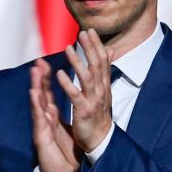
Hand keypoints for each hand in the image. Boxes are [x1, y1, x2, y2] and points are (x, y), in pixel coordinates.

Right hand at [31, 59, 77, 171]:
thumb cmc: (64, 154)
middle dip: (40, 78)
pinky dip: (36, 105)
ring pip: (38, 103)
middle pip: (42, 94)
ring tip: (34, 71)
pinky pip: (38, 118)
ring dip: (35, 86)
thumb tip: (74, 104)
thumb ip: (68, 116)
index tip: (47, 62)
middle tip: (39, 61)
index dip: (48, 78)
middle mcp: (45, 119)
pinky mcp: (41, 136)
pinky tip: (33, 94)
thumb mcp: (69, 130)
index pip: (50, 94)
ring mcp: (42, 126)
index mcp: (52, 116)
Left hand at [56, 30, 112, 153]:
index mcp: (104, 85)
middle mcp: (101, 91)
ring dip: (78, 62)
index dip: (97, 45)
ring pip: (87, 77)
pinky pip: (75, 95)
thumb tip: (111, 51)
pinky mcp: (84, 111)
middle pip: (97, 65)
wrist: (101, 140)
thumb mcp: (104, 90)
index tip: (90, 31)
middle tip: (82, 33)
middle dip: (89, 48)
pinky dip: (68, 84)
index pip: (103, 61)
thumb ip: (104, 71)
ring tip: (68, 48)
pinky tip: (60, 73)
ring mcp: (93, 101)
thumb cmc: (100, 115)